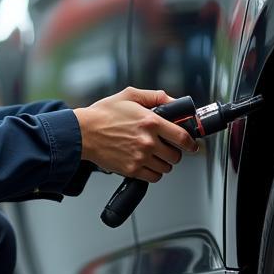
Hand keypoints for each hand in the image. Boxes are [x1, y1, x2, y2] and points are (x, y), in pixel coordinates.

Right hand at [73, 87, 200, 183]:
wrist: (82, 132)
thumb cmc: (103, 114)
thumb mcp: (130, 95)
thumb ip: (155, 96)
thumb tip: (174, 101)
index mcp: (151, 121)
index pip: (182, 137)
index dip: (191, 143)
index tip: (192, 145)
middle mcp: (148, 141)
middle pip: (176, 156)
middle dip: (174, 153)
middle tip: (166, 148)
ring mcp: (140, 157)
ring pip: (166, 168)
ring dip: (163, 163)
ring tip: (153, 155)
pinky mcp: (131, 170)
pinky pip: (153, 177)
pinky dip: (153, 173)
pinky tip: (145, 164)